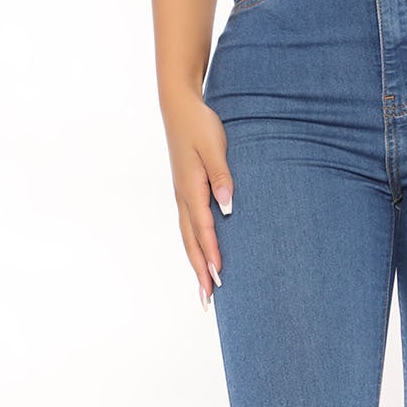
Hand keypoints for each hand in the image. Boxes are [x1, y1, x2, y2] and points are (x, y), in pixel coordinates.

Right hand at [164, 93, 233, 308]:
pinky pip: (188, 227)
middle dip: (200, 271)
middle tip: (208, 299)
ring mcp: (181, 195)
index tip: (220, 277)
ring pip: (188, 237)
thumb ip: (221, 175)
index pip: (203, 228)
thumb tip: (227, 205)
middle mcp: (183, 196)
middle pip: (191, 241)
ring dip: (196, 263)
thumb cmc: (200, 124)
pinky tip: (200, 256)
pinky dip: (194, 246)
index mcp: (190, 187)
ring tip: (204, 289)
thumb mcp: (213, 145)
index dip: (212, 254)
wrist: (179, 106)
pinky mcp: (184, 191)